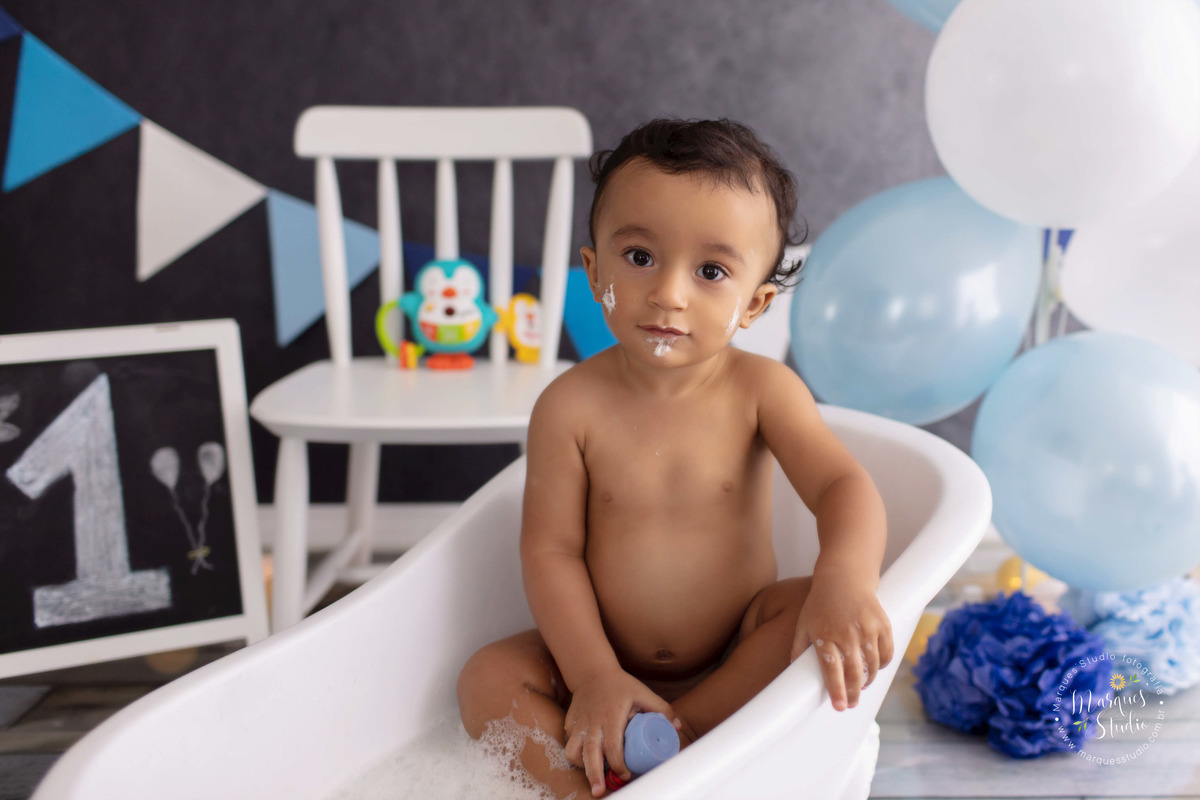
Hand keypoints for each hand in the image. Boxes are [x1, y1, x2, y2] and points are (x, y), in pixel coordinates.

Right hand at [562, 666, 679, 796]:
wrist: (593, 672)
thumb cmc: (621, 685)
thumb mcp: (643, 693)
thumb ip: (661, 709)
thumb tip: (677, 727)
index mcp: (612, 715)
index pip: (612, 745)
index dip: (618, 764)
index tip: (626, 775)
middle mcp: (593, 721)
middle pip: (590, 753)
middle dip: (594, 775)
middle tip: (599, 792)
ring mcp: (579, 723)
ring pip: (573, 750)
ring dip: (582, 766)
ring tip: (591, 777)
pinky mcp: (570, 723)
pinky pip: (569, 743)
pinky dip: (576, 754)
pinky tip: (586, 759)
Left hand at [792, 575, 893, 711]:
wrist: (844, 577)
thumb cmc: (820, 603)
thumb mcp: (803, 623)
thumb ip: (798, 648)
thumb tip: (793, 672)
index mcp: (825, 635)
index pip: (832, 670)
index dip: (837, 691)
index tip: (840, 707)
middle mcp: (847, 633)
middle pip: (855, 673)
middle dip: (854, 693)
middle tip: (851, 703)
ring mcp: (868, 629)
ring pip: (873, 667)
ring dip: (868, 681)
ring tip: (861, 687)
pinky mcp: (883, 624)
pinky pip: (887, 654)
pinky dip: (882, 665)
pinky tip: (874, 669)